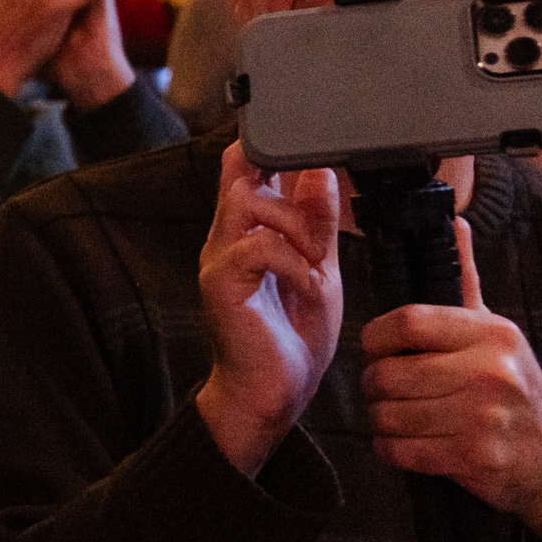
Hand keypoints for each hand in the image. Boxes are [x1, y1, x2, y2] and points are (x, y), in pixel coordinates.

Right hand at [192, 143, 343, 475]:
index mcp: (247, 231)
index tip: (308, 153)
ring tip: (316, 261)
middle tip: (321, 227)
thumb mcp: (320, 269)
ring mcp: (218, 259)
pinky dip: (293, 262)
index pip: (244, 165)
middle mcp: (225, 237)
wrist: (272, 395)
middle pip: (241, 168)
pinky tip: (307, 287)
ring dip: (295, 224)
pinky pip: (258, 246)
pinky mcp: (220, 284)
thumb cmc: (290, 337)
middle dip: (292, 186)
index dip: (268, 146)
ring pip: (248, 199)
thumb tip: (322, 173)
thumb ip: (319, 223)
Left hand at [359, 221, 541, 541]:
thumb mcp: (497, 333)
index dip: (376, 337)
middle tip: (386, 391)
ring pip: (388, 415)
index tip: (378, 348)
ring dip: (382, 421)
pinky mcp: (476, 457)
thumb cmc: (516, 390)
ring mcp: (484, 417)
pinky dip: (392, 450)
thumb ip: (466, 282)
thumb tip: (455, 222)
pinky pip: (401, 451)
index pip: (407, 322)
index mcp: (491, 334)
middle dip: (375, 387)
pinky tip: (409, 444)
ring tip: (400, 417)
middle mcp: (490, 371)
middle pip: (388, 374)